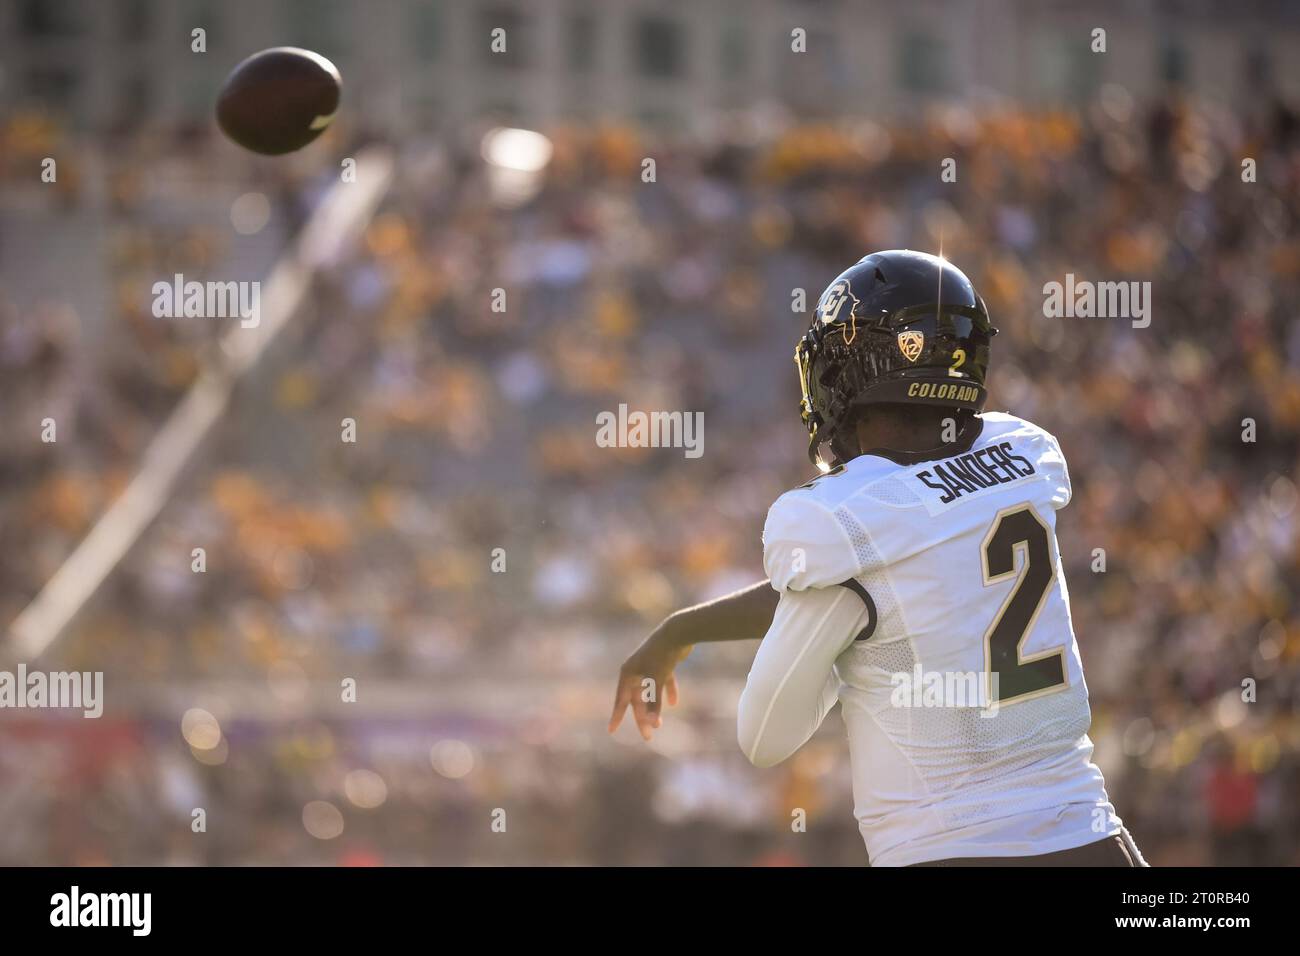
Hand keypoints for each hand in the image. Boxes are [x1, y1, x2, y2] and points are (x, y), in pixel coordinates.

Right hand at [608, 622, 693, 740]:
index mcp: (628, 673)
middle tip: (648, 736)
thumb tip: (651, 724)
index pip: (621, 700)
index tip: (611, 731)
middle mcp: (636, 670)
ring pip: (649, 693)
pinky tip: (674, 702)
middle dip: (642, 717)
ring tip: (659, 724)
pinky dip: (667, 692)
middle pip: (637, 699)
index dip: (616, 716)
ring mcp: (649, 666)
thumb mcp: (656, 681)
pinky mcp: (662, 663)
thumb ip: (653, 703)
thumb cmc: (662, 656)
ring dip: (654, 708)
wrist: (677, 632)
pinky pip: (662, 682)